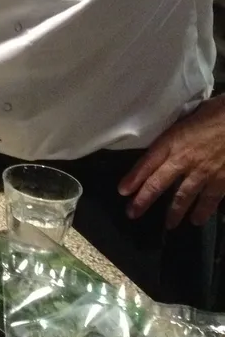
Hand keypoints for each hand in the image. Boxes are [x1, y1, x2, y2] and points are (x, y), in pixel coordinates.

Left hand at [119, 95, 224, 227]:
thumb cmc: (217, 112)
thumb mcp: (189, 116)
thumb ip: (177, 132)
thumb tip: (168, 140)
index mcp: (173, 140)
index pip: (147, 162)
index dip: (133, 178)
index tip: (122, 191)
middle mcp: (184, 159)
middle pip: (159, 183)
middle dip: (144, 200)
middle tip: (133, 214)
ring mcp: (204, 172)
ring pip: (184, 196)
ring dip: (175, 212)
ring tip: (170, 224)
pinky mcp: (222, 180)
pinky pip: (210, 199)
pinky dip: (204, 211)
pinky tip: (198, 220)